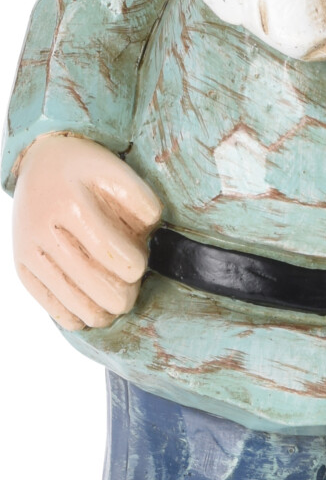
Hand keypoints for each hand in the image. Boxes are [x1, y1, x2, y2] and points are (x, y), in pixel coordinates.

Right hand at [13, 134, 161, 330]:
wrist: (38, 163)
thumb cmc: (85, 170)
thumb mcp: (115, 170)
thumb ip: (140, 198)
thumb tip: (150, 229)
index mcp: (71, 203)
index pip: (107, 249)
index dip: (131, 266)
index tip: (139, 267)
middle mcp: (44, 229)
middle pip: (89, 281)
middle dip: (118, 296)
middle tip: (128, 295)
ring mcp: (29, 250)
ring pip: (69, 299)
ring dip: (98, 312)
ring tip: (114, 309)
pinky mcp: (21, 265)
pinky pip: (48, 304)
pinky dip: (72, 316)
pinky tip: (88, 315)